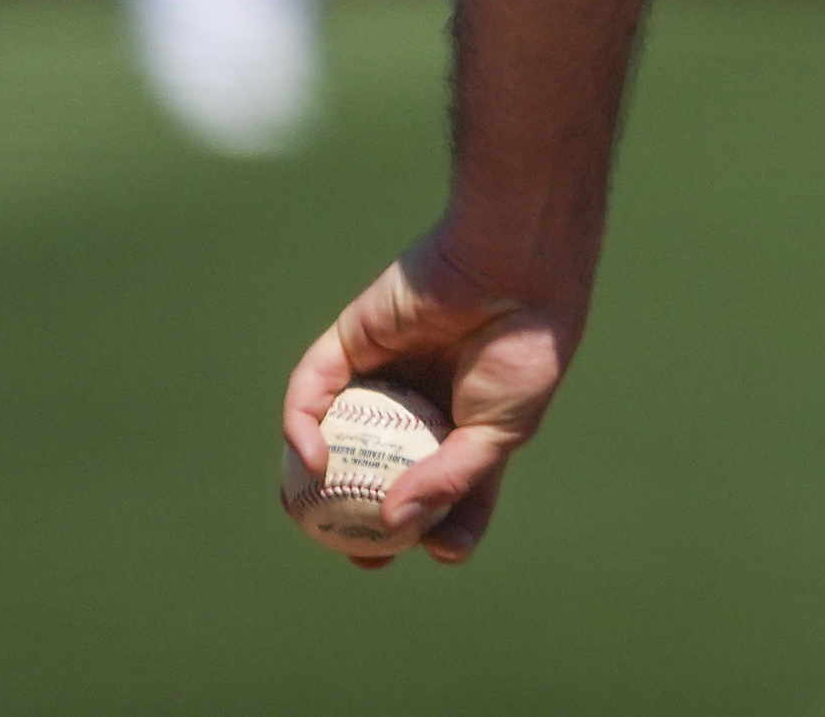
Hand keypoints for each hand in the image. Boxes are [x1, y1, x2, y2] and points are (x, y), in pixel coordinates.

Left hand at [277, 234, 579, 568]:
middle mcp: (418, 404)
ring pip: (333, 436)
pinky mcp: (348, 344)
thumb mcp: (498, 433)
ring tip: (312, 518)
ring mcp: (381, 376)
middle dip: (360, 517)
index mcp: (465, 427)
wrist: (513, 271)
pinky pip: (311, 394)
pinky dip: (302, 429)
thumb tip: (394, 526)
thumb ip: (449, 481)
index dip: (435, 527)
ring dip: (314, 482)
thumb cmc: (522, 352)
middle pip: (377, 471)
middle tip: (359, 552)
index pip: (444, 490)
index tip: (432, 551)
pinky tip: (313, 461)